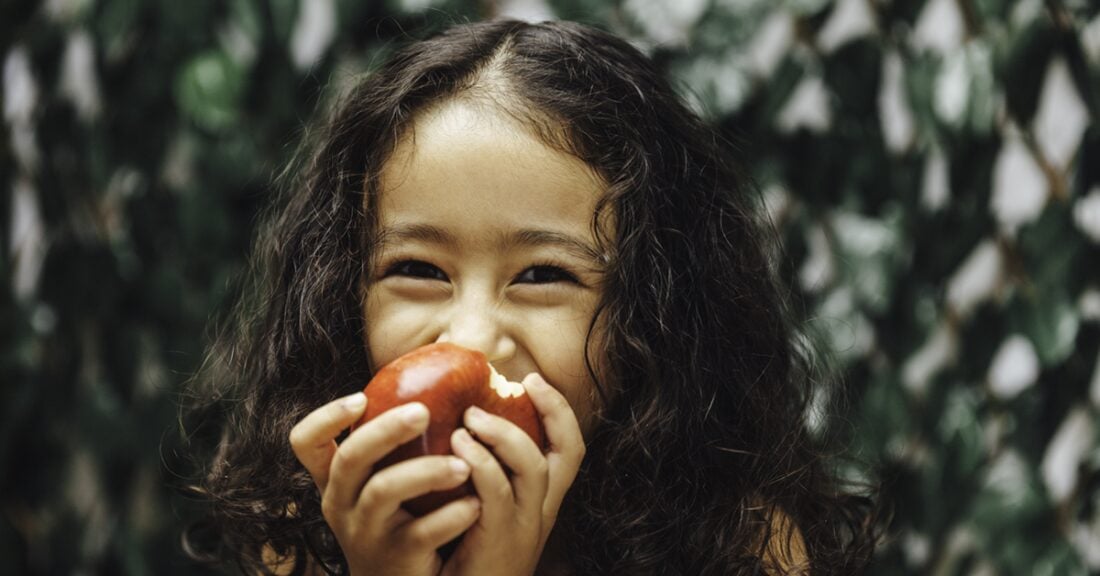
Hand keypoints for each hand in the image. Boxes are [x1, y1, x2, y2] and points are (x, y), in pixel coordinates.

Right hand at [290, 394, 481, 575]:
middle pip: (351, 458)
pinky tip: (475, 504)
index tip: (361, 398)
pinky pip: (420, 532)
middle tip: (424, 411)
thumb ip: (389, 447)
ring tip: (465, 465)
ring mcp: (364, 533)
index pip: (305, 443)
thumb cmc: (396, 519)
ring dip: (427, 471)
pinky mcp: (395, 557)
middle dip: (386, 430)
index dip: (326, 416)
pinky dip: (451, 516)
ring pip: (383, 491)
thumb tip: (432, 388)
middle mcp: (341, 504)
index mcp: (334, 481)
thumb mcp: (378, 485)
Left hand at [439, 373, 585, 575]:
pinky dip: (478, 463)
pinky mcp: (498, 541)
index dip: (560, 411)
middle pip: (567, 452)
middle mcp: (541, 512)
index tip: (534, 381)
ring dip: (503, 434)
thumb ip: (478, 473)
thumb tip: (456, 421)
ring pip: (533, 467)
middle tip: (517, 384)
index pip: (569, 449)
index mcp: (540, 502)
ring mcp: (524, 527)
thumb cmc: (460, 558)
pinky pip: (495, 493)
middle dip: (549, 410)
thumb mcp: (479, 510)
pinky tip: (455, 447)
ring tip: (471, 416)